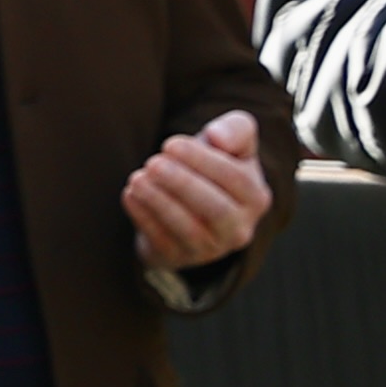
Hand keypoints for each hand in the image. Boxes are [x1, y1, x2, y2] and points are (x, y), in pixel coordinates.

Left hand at [125, 106, 271, 273]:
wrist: (189, 208)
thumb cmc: (213, 168)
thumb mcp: (233, 145)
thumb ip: (236, 129)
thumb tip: (218, 137)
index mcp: (256, 198)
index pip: (236, 180)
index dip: (202, 161)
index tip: (170, 144)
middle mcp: (239, 228)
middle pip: (216, 209)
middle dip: (182, 184)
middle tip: (153, 163)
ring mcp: (209, 248)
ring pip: (188, 228)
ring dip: (160, 202)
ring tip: (137, 178)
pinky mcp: (178, 257)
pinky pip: (161, 240)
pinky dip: (144, 217)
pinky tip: (130, 195)